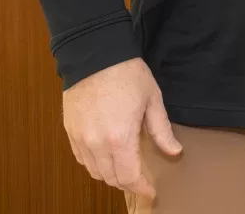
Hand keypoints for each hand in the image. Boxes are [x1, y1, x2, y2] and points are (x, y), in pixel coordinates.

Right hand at [62, 58, 181, 196]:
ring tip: (124, 170)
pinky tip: (105, 157)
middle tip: (140, 180)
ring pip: (93, 171)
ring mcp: (80, 139)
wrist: (95, 55)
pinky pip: (81, 158)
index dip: (140, 187)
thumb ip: (161, 130)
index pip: (128, 176)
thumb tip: (174, 151)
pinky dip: (94, 164)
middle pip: (110, 178)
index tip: (150, 190)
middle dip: (126, 183)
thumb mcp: (152, 100)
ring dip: (109, 175)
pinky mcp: (70, 131)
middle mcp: (97, 144)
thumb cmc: (128, 75)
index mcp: (120, 138)